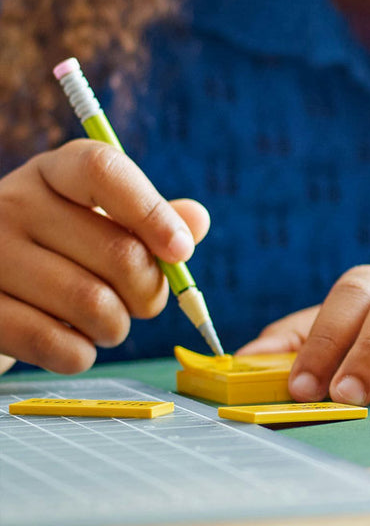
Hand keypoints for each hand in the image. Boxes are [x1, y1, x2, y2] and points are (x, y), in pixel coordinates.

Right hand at [0, 141, 209, 374]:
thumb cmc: (62, 250)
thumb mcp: (103, 219)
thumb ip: (152, 218)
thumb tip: (196, 220)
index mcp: (54, 171)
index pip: (104, 172)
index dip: (152, 212)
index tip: (181, 251)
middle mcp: (13, 204)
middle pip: (118, 252)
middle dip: (149, 292)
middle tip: (144, 303)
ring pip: (91, 303)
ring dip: (116, 327)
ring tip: (109, 324)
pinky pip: (52, 343)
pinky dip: (80, 354)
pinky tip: (77, 346)